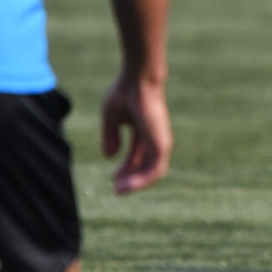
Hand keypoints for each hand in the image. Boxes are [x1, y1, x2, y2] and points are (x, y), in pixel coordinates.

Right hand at [102, 71, 171, 193]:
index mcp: (143, 132)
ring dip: (136, 184)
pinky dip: (143, 180)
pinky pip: (155, 170)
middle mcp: (154, 138)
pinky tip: (128, 185)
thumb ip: (110, 137)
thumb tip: (109, 157)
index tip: (113, 179)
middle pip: (143, 166)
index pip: (136, 157)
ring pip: (151, 172)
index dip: (125, 169)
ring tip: (120, 190)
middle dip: (130, 179)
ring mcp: (160, 142)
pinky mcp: (162, 145)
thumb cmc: (124, 93)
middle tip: (117, 188)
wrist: (138, 82)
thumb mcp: (111, 118)